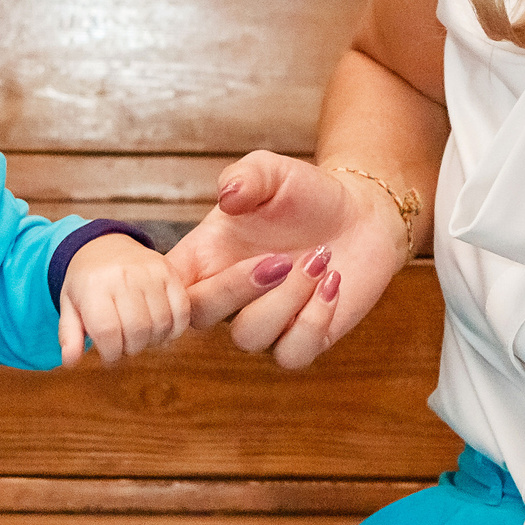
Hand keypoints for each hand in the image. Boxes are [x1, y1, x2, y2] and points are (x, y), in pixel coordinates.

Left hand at [56, 234, 191, 366]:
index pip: (107, 331)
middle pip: (137, 330)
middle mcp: (122, 276)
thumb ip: (69, 335)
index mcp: (93, 286)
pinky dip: (175, 329)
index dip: (111, 354)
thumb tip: (70, 361)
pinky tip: (163, 331)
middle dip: (132, 349)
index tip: (110, 357)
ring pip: (160, 323)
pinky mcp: (168, 271)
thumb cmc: (86, 283)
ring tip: (142, 338)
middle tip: (126, 346)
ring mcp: (148, 272)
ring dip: (153, 341)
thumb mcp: (70, 306)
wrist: (104, 246)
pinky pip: (181, 310)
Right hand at [166, 151, 413, 369]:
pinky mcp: (302, 339)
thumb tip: (227, 196)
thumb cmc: (306, 192)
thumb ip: (246, 175)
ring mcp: (264, 322)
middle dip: (237, 289)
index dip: (163, 289)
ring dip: (288, 299)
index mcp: (206, 258)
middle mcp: (228, 296)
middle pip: (200, 317)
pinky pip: (292, 354)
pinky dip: (314, 321)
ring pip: (250, 337)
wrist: (361, 213)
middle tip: (282, 257)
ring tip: (321, 259)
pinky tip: (333, 284)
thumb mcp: (273, 171)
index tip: (202, 262)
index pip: (165, 286)